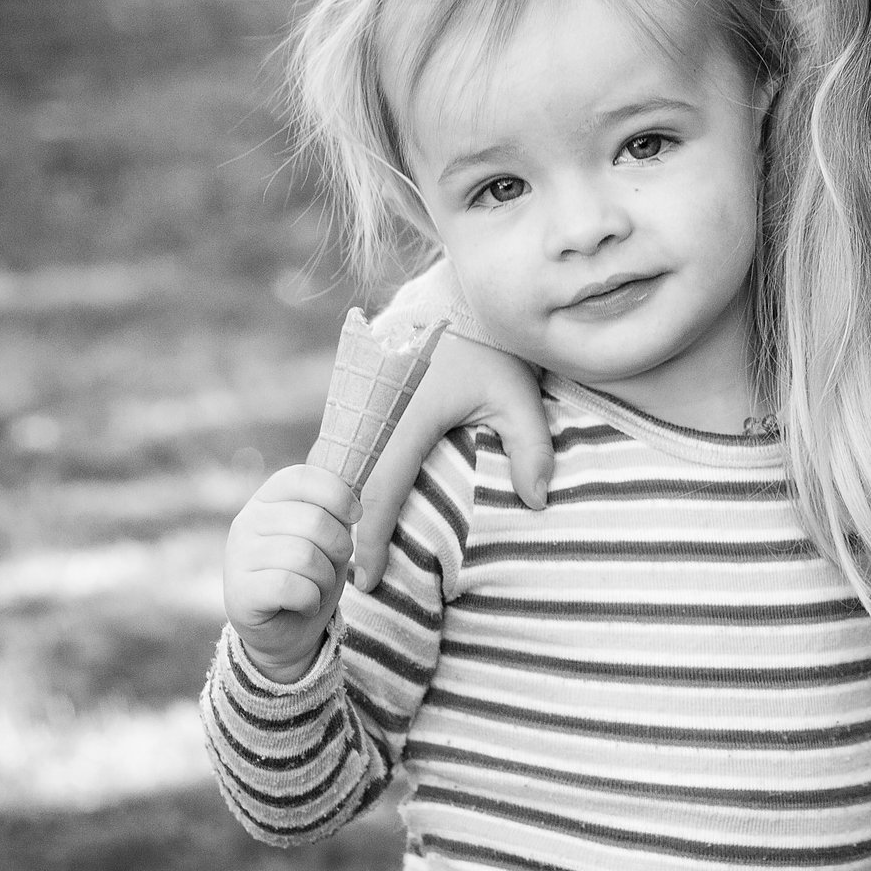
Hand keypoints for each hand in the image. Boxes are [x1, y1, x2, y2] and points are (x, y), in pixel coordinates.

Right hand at [223, 464, 356, 682]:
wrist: (287, 631)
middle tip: (332, 566)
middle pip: (314, 521)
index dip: (338, 495)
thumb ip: (334, 512)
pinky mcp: (238, 593)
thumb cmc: (311, 574)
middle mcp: (247, 521)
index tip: (355, 517)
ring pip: (304, 556)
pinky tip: (305, 604)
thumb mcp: (328, 536)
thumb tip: (355, 506)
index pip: (303, 477)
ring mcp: (238, 556)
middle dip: (338, 548)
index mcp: (268, 498)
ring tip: (317, 587)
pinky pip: (290, 587)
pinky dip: (310, 599)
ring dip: (325, 578)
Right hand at [352, 330, 552, 588]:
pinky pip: (337, 440)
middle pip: (343, 485)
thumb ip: (532, 448)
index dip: (371, 542)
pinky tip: (346, 502)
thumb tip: (537, 502)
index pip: (380, 493)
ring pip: (333, 463)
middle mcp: (370, 408)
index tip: (367, 580)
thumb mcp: (518, 393)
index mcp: (405, 416)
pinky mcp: (354, 387)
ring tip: (347, 548)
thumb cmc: (492, 344)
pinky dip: (339, 474)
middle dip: (343, 533)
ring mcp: (356, 395)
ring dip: (337, 504)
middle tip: (351, 578)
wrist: (459, 290)